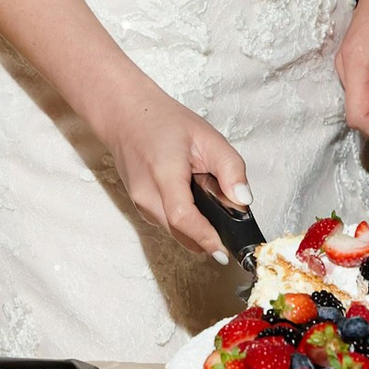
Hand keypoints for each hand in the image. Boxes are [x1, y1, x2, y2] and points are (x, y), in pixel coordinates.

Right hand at [100, 81, 254, 256]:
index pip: (183, 217)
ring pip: (175, 232)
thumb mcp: (207, 137)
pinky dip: (185, 221)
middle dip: (207, 235)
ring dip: (197, 228)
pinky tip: (192, 200)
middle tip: (228, 224)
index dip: (205, 237)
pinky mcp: (140, 207)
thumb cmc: (162, 122)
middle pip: (181, 232)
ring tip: (208, 201)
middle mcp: (146, 194)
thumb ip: (230, 168)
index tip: (223, 252)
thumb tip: (243, 200)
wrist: (125, 116)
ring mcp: (140, 204)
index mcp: (163, 173)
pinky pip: (168, 224)